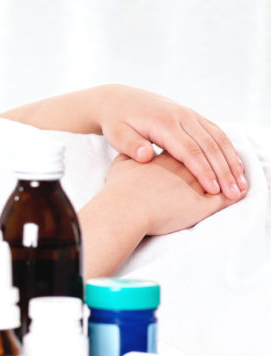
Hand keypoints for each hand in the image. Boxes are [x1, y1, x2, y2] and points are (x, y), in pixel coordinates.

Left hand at [98, 85, 246, 199]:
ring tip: (241, 184)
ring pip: (218, 137)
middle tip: (235, 193)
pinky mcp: (192, 116)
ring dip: (232, 161)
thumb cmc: (116, 122)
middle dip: (224, 170)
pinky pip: (216, 132)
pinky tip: (235, 166)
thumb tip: (145, 156)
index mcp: (163, 122)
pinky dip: (227, 149)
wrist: (118, 100)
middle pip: (209, 145)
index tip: (214, 190)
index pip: (189, 150)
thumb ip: (130, 145)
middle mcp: (180, 116)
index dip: (203, 171)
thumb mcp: (116, 134)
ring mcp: (189, 114)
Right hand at [106, 152, 242, 236]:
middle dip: (222, 162)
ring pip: (219, 176)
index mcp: (168, 155)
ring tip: (235, 185)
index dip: (200, 150)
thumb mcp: (121, 163)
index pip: (191, 147)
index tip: (204, 154)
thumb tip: (141, 152)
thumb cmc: (119, 188)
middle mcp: (185, 165)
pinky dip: (230, 197)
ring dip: (229, 179)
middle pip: (210, 159)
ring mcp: (194, 183)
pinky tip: (234, 197)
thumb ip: (132, 154)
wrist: (125, 207)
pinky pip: (223, 199)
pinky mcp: (200, 203)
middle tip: (228, 169)